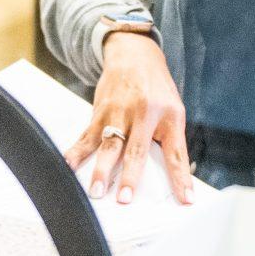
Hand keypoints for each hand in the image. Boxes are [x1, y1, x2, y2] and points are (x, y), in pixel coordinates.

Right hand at [63, 30, 196, 206]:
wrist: (135, 55)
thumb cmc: (156, 89)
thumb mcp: (173, 110)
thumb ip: (169, 139)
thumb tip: (170, 176)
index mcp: (169, 117)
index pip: (176, 153)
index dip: (181, 178)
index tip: (186, 200)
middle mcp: (144, 114)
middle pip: (137, 150)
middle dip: (130, 176)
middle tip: (124, 199)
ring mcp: (120, 112)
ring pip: (109, 145)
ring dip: (101, 170)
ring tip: (95, 191)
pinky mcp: (100, 111)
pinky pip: (87, 135)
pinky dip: (76, 152)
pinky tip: (68, 166)